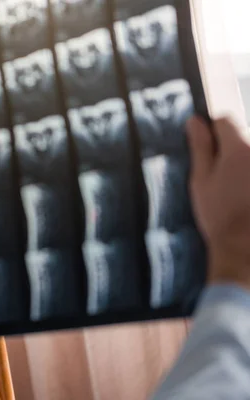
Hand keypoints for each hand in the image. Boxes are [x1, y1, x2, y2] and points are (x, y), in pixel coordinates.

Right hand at [187, 116, 249, 288]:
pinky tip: (246, 199)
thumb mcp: (201, 182)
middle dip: (231, 152)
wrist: (246, 248)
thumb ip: (200, 148)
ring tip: (238, 195)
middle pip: (242, 139)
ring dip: (244, 168)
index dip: (212, 132)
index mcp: (238, 149)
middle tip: (221, 180)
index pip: (224, 121)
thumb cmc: (219, 216)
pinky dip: (248, 180)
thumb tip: (194, 121)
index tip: (206, 150)